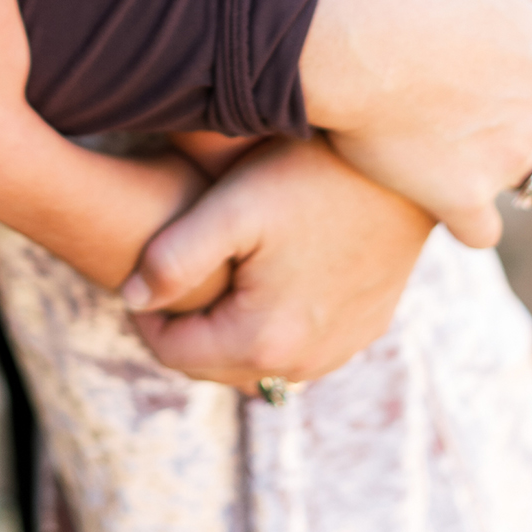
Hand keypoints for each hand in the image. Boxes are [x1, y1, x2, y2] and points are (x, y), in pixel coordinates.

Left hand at [121, 135, 433, 391]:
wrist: (401, 165)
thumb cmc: (310, 176)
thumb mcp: (231, 208)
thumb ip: (173, 258)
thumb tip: (130, 298)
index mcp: (264, 339)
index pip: (177, 355)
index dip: (147, 317)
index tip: (136, 276)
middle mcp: (308, 361)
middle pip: (217, 366)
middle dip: (186, 330)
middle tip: (169, 279)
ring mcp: (344, 347)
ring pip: (260, 362)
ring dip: (229, 333)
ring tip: (213, 278)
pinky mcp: (368, 327)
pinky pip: (302, 348)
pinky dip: (272, 328)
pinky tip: (263, 281)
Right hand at [299, 0, 531, 247]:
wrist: (348, 33)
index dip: (496, 55)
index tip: (455, 51)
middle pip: (522, 115)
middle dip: (488, 106)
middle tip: (429, 87)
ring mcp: (504, 158)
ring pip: (504, 168)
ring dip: (473, 156)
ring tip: (418, 135)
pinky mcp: (462, 196)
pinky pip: (479, 227)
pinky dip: (464, 218)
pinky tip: (439, 200)